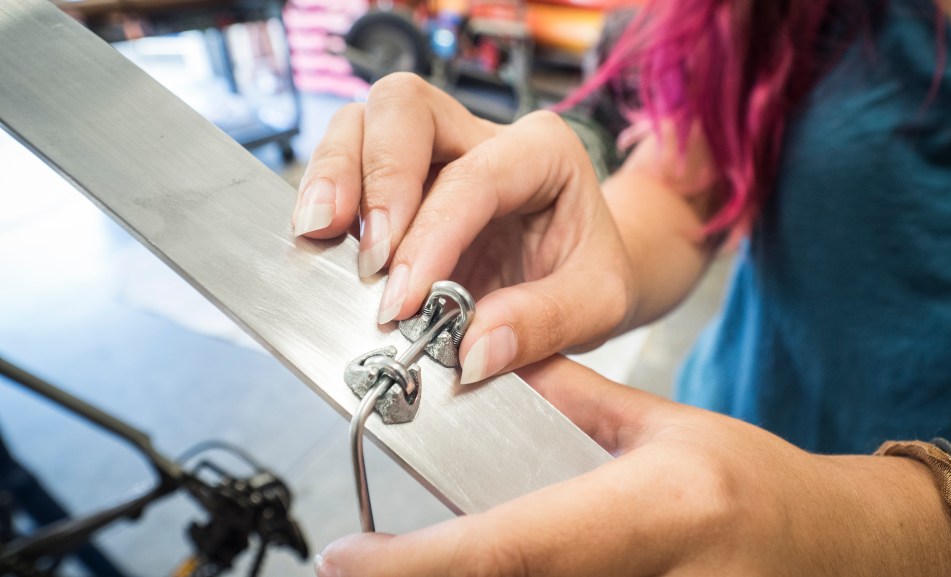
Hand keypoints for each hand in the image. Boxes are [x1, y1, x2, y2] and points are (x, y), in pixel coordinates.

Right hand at [292, 73, 633, 382]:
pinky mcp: (400, 180)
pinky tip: (319, 242)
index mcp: (544, 151)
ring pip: (364, 120)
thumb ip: (544, 325)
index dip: (430, 237)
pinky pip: (347, 161)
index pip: (474, 176)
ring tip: (318, 237)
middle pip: (406, 106)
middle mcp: (482, 134)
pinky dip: (324, 196)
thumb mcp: (599, 306)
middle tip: (366, 258)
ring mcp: (434, 150)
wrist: (579, 273)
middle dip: (374, 176)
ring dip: (333, 174)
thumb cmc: (589, 275)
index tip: (405, 301)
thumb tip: (473, 353)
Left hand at [313, 357, 950, 576]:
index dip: (414, 564)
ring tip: (421, 564)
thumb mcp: (663, 426)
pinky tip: (504, 569)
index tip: (346, 558)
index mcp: (661, 510)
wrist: (836, 551)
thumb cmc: (756, 485)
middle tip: (366, 569)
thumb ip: (570, 402)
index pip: (512, 548)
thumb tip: (484, 367)